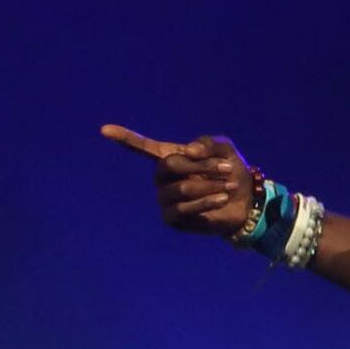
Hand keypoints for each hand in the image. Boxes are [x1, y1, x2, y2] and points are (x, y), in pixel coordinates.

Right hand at [104, 124, 261, 238]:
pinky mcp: (171, 218)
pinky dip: (206, 202)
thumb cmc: (230, 171)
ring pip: (180, 189)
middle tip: (228, 168)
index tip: (104, 130)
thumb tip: (187, 151)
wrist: (245, 201)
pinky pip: (183, 209)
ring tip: (229, 185)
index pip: (142, 147)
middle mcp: (162, 178)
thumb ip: (207, 144)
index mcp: (170, 157)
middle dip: (202, 166)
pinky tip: (221, 199)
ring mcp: (164, 199)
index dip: (124, 138)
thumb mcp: (224, 150)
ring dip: (210, 186)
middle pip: (170, 165)